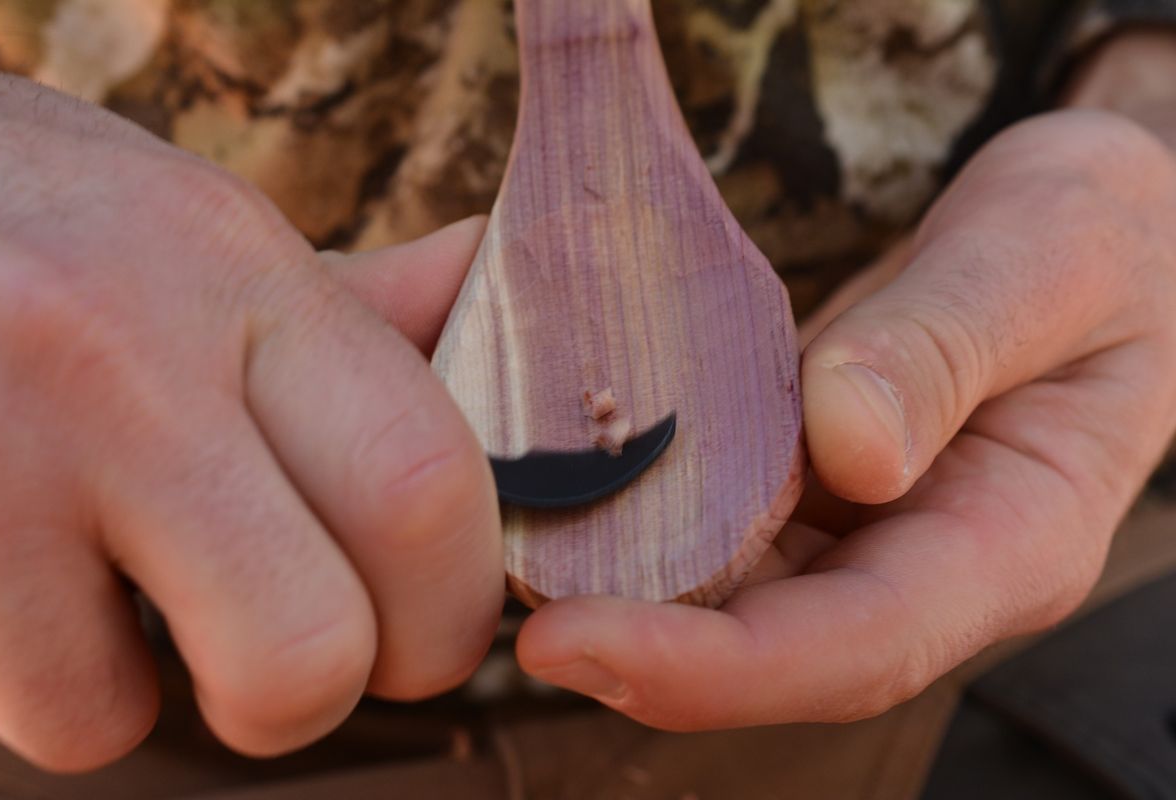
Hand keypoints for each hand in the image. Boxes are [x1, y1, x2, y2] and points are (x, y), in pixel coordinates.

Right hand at [0, 69, 501, 769]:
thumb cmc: (41, 225)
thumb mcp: (202, 230)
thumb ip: (355, 298)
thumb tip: (481, 276)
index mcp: (239, 270)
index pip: (426, 481)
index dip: (456, 601)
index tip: (430, 614)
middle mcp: (124, 361)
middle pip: (321, 639)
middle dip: (348, 685)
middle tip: (313, 643)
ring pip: (157, 712)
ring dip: (190, 694)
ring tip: (155, 597)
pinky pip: (54, 712)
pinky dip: (81, 690)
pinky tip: (60, 594)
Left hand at [516, 109, 1175, 727]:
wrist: (1099, 229)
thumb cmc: (1098, 240)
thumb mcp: (1048, 262)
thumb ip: (948, 347)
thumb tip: (849, 448)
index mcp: (1010, 542)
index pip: (857, 645)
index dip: (715, 669)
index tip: (575, 642)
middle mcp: (925, 562)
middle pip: (776, 648)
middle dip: (640, 649)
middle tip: (506, 611)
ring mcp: (869, 532)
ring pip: (738, 597)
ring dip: (626, 590)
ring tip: (513, 552)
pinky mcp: (820, 488)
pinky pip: (725, 523)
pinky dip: (645, 515)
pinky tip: (572, 484)